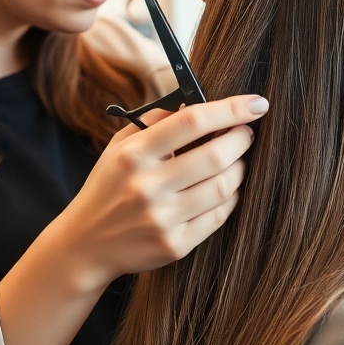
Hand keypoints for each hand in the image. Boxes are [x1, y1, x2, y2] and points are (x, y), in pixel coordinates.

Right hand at [61, 93, 266, 283]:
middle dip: (241, 139)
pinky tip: (225, 190)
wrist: (86, 244)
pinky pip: (219, 216)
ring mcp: (162, 219)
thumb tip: (195, 99)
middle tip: (246, 133)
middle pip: (215, 155)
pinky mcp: (174, 245)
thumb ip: (155, 120)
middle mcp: (147, 186)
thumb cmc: (109, 186)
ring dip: (239, 169)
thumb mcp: (119, 146)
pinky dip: (230, 198)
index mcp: (134, 155)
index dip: (231, 109)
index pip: (192, 122)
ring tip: (235, 160)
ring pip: (223, 188)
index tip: (257, 104)